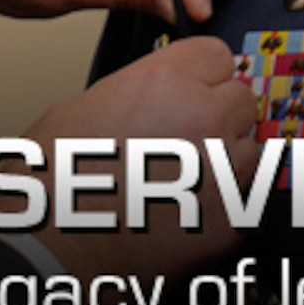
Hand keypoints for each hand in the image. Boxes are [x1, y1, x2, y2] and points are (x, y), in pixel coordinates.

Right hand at [25, 36, 260, 286]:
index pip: (217, 56)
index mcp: (163, 82)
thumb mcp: (82, 107)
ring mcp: (222, 171)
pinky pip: (246, 200)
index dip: (202, 75)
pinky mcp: (234, 221)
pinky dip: (224, 207)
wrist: (52, 249)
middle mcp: (201, 118)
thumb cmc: (53, 184)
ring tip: (185, 181)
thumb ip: (135, 93)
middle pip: (242, 100)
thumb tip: (155, 98)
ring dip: (227, 161)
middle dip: (219, 116)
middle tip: (188, 138)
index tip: (197, 88)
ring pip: (251, 151)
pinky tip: (186, 213)